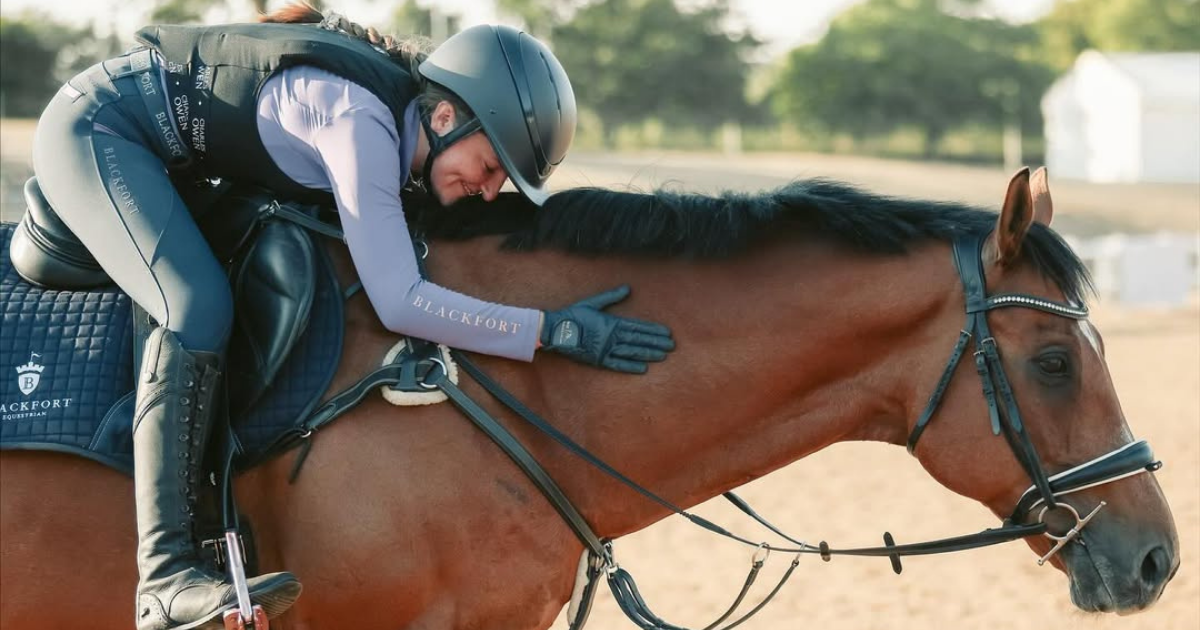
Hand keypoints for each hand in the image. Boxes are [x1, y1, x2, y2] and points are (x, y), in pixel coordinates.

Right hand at [540, 286, 674, 373]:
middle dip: (656, 342)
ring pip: (631, 352)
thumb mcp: (593, 303)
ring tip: (663, 356)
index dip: (653, 330)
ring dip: (648, 354)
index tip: (667, 332)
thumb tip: (628, 288)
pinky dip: (630, 367)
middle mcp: (611, 337)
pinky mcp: (598, 360)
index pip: (637, 326)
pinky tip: (643, 369)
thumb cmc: (573, 315)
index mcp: (611, 322)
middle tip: (672, 346)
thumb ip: (611, 297)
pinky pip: (617, 364)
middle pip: (638, 340)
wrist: (555, 331)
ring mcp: (605, 349)